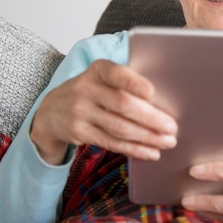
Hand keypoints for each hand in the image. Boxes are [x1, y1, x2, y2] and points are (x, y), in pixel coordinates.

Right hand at [30, 59, 177, 164]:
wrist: (50, 111)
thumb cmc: (91, 91)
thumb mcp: (102, 78)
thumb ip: (126, 83)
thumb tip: (164, 101)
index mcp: (98, 70)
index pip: (117, 74)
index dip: (134, 83)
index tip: (152, 93)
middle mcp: (86, 89)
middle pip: (123, 105)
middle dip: (151, 118)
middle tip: (172, 127)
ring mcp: (80, 112)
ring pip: (120, 127)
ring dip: (148, 137)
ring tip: (168, 141)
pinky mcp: (80, 133)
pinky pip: (112, 143)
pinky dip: (134, 149)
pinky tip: (151, 152)